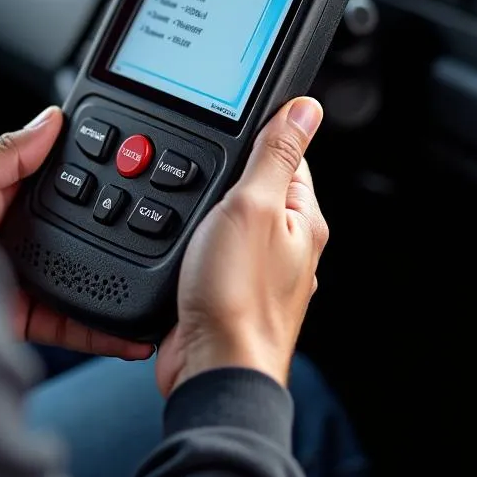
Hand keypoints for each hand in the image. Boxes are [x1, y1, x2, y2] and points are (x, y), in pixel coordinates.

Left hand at [0, 107, 152, 361]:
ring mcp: (18, 276)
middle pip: (75, 223)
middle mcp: (8, 232)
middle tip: (161, 224)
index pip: (52, 174)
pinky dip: (104, 328)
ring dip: (117, 277)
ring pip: (82, 273)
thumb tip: (49, 121)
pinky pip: (71, 321)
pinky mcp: (21, 318)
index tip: (130, 164)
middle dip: (115, 224)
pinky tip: (131, 327)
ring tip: (156, 274)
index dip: (89, 168)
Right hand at [155, 97, 327, 396]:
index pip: (286, 154)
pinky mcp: (222, 288)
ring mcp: (252, 267)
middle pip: (251, 184)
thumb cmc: (238, 297)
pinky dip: (186, 239)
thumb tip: (306, 108)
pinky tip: (171, 239)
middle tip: (194, 166)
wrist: (211, 369)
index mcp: (301, 218)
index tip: (225, 124)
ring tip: (179, 204)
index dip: (255, 134)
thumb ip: (276, 155)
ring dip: (199, 206)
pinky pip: (204, 247)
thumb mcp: (253, 207)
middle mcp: (283, 243)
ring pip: (224, 217)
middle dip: (220, 172)